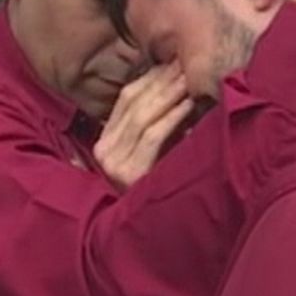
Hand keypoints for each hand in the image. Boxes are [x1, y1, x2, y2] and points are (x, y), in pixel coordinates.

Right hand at [93, 64, 193, 190]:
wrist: (148, 234)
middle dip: (163, 80)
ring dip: (170, 93)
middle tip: (188, 61)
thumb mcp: (148, 153)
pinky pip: (153, 135)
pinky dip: (172, 116)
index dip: (151, 78)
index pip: (126, 99)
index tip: (174, 61)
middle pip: (134, 103)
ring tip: (191, 77)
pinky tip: (189, 103)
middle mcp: (104, 150)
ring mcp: (114, 162)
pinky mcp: (129, 173)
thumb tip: (174, 87)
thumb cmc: (156, 188)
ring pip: (143, 116)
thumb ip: (152, 127)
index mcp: (104, 142)